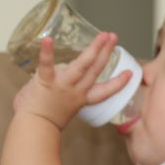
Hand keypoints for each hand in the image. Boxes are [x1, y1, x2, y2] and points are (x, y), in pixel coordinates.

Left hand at [12, 32, 132, 128]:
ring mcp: (63, 85)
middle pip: (96, 69)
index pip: (104, 91)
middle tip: (114, 37)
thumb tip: (53, 80)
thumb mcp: (62, 107)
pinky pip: (47, 65)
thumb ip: (63, 92)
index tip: (130, 73)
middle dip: (106, 52)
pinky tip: (48, 39)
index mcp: (81, 98)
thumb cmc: (45, 121)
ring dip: (94, 49)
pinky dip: (47, 52)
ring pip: (82, 65)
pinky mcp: (46, 81)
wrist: (34, 129)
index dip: (118, 82)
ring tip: (103, 35)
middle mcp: (76, 90)